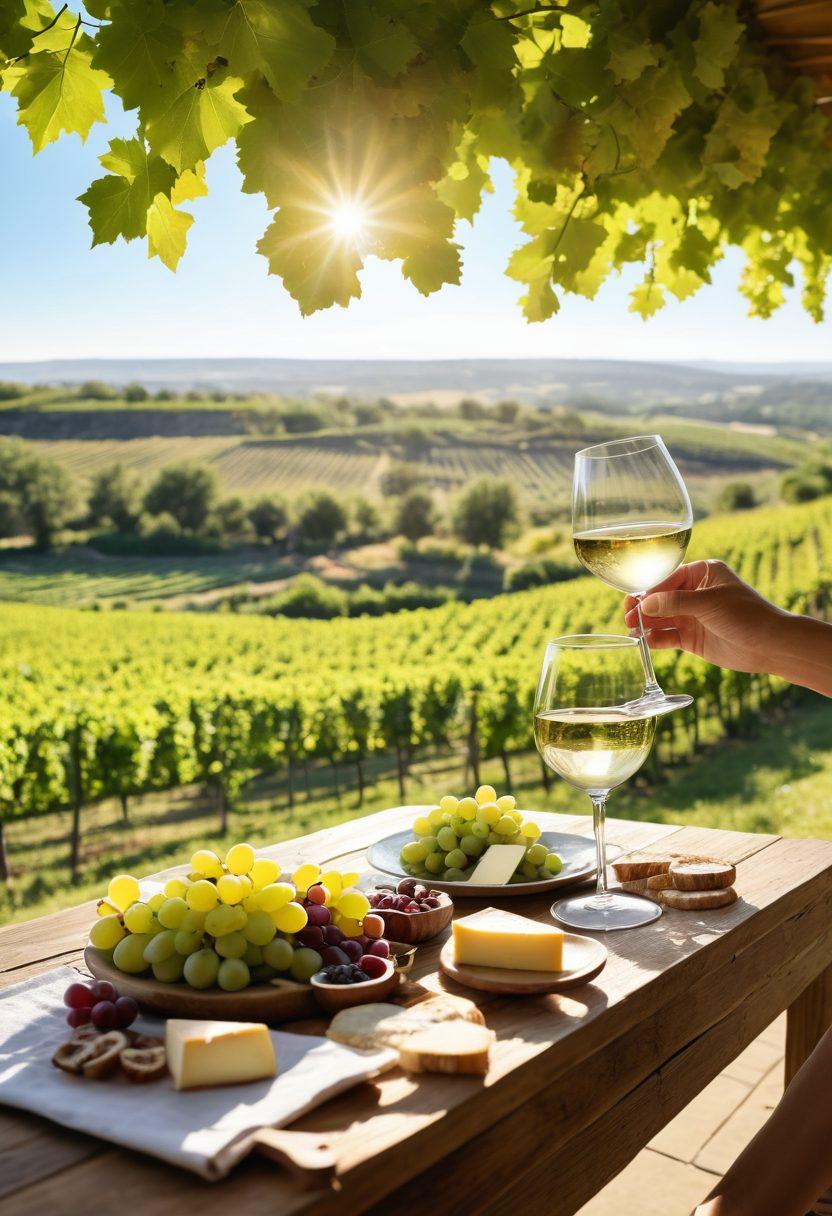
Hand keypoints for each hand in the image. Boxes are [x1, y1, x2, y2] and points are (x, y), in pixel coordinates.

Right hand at [623, 560, 787, 675]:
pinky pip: (668, 636)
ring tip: (632, 630)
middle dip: (643, 608)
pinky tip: (646, 642)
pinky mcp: (692, 638)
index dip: (649, 590)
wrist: (769, 644)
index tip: (634, 601)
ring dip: (646, 624)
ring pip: (661, 618)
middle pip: (660, 598)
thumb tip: (644, 604)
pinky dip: (656, 639)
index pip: (667, 578)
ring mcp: (692, 616)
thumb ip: (675, 602)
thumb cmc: (746, 614)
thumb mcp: (709, 602)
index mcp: (702, 573)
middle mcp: (695, 593)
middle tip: (627, 616)